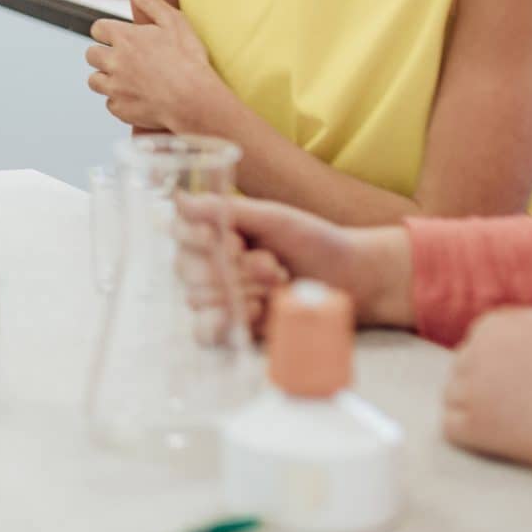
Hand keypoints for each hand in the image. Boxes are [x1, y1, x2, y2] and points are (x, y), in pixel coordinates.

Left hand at [85, 0, 233, 135]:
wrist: (195, 100)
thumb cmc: (188, 60)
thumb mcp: (174, 21)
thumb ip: (149, 0)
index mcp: (124, 38)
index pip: (97, 29)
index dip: (108, 32)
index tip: (119, 38)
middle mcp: (113, 61)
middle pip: (91, 55)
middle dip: (104, 55)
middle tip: (124, 59)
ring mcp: (114, 87)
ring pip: (94, 80)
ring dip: (106, 78)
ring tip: (128, 79)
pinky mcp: (120, 109)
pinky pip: (110, 104)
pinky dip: (120, 101)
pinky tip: (137, 98)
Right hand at [173, 195, 415, 331]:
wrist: (353, 279)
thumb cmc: (315, 241)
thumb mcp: (274, 218)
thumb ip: (227, 210)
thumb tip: (183, 201)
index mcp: (217, 231)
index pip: (179, 231)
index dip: (195, 237)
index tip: (232, 241)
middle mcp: (212, 262)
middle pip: (185, 268)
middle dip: (232, 268)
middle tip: (272, 265)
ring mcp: (222, 296)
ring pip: (197, 298)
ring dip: (239, 291)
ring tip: (277, 284)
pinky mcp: (235, 326)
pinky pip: (205, 331)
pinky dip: (223, 322)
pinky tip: (254, 311)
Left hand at [443, 308, 531, 493]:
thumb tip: (521, 350)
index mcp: (502, 322)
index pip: (479, 342)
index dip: (499, 367)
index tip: (520, 386)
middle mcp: (479, 347)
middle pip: (464, 370)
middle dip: (485, 388)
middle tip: (519, 411)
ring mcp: (473, 386)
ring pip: (453, 398)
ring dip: (476, 413)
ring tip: (516, 428)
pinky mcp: (475, 425)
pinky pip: (452, 429)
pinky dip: (472, 439)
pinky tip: (504, 445)